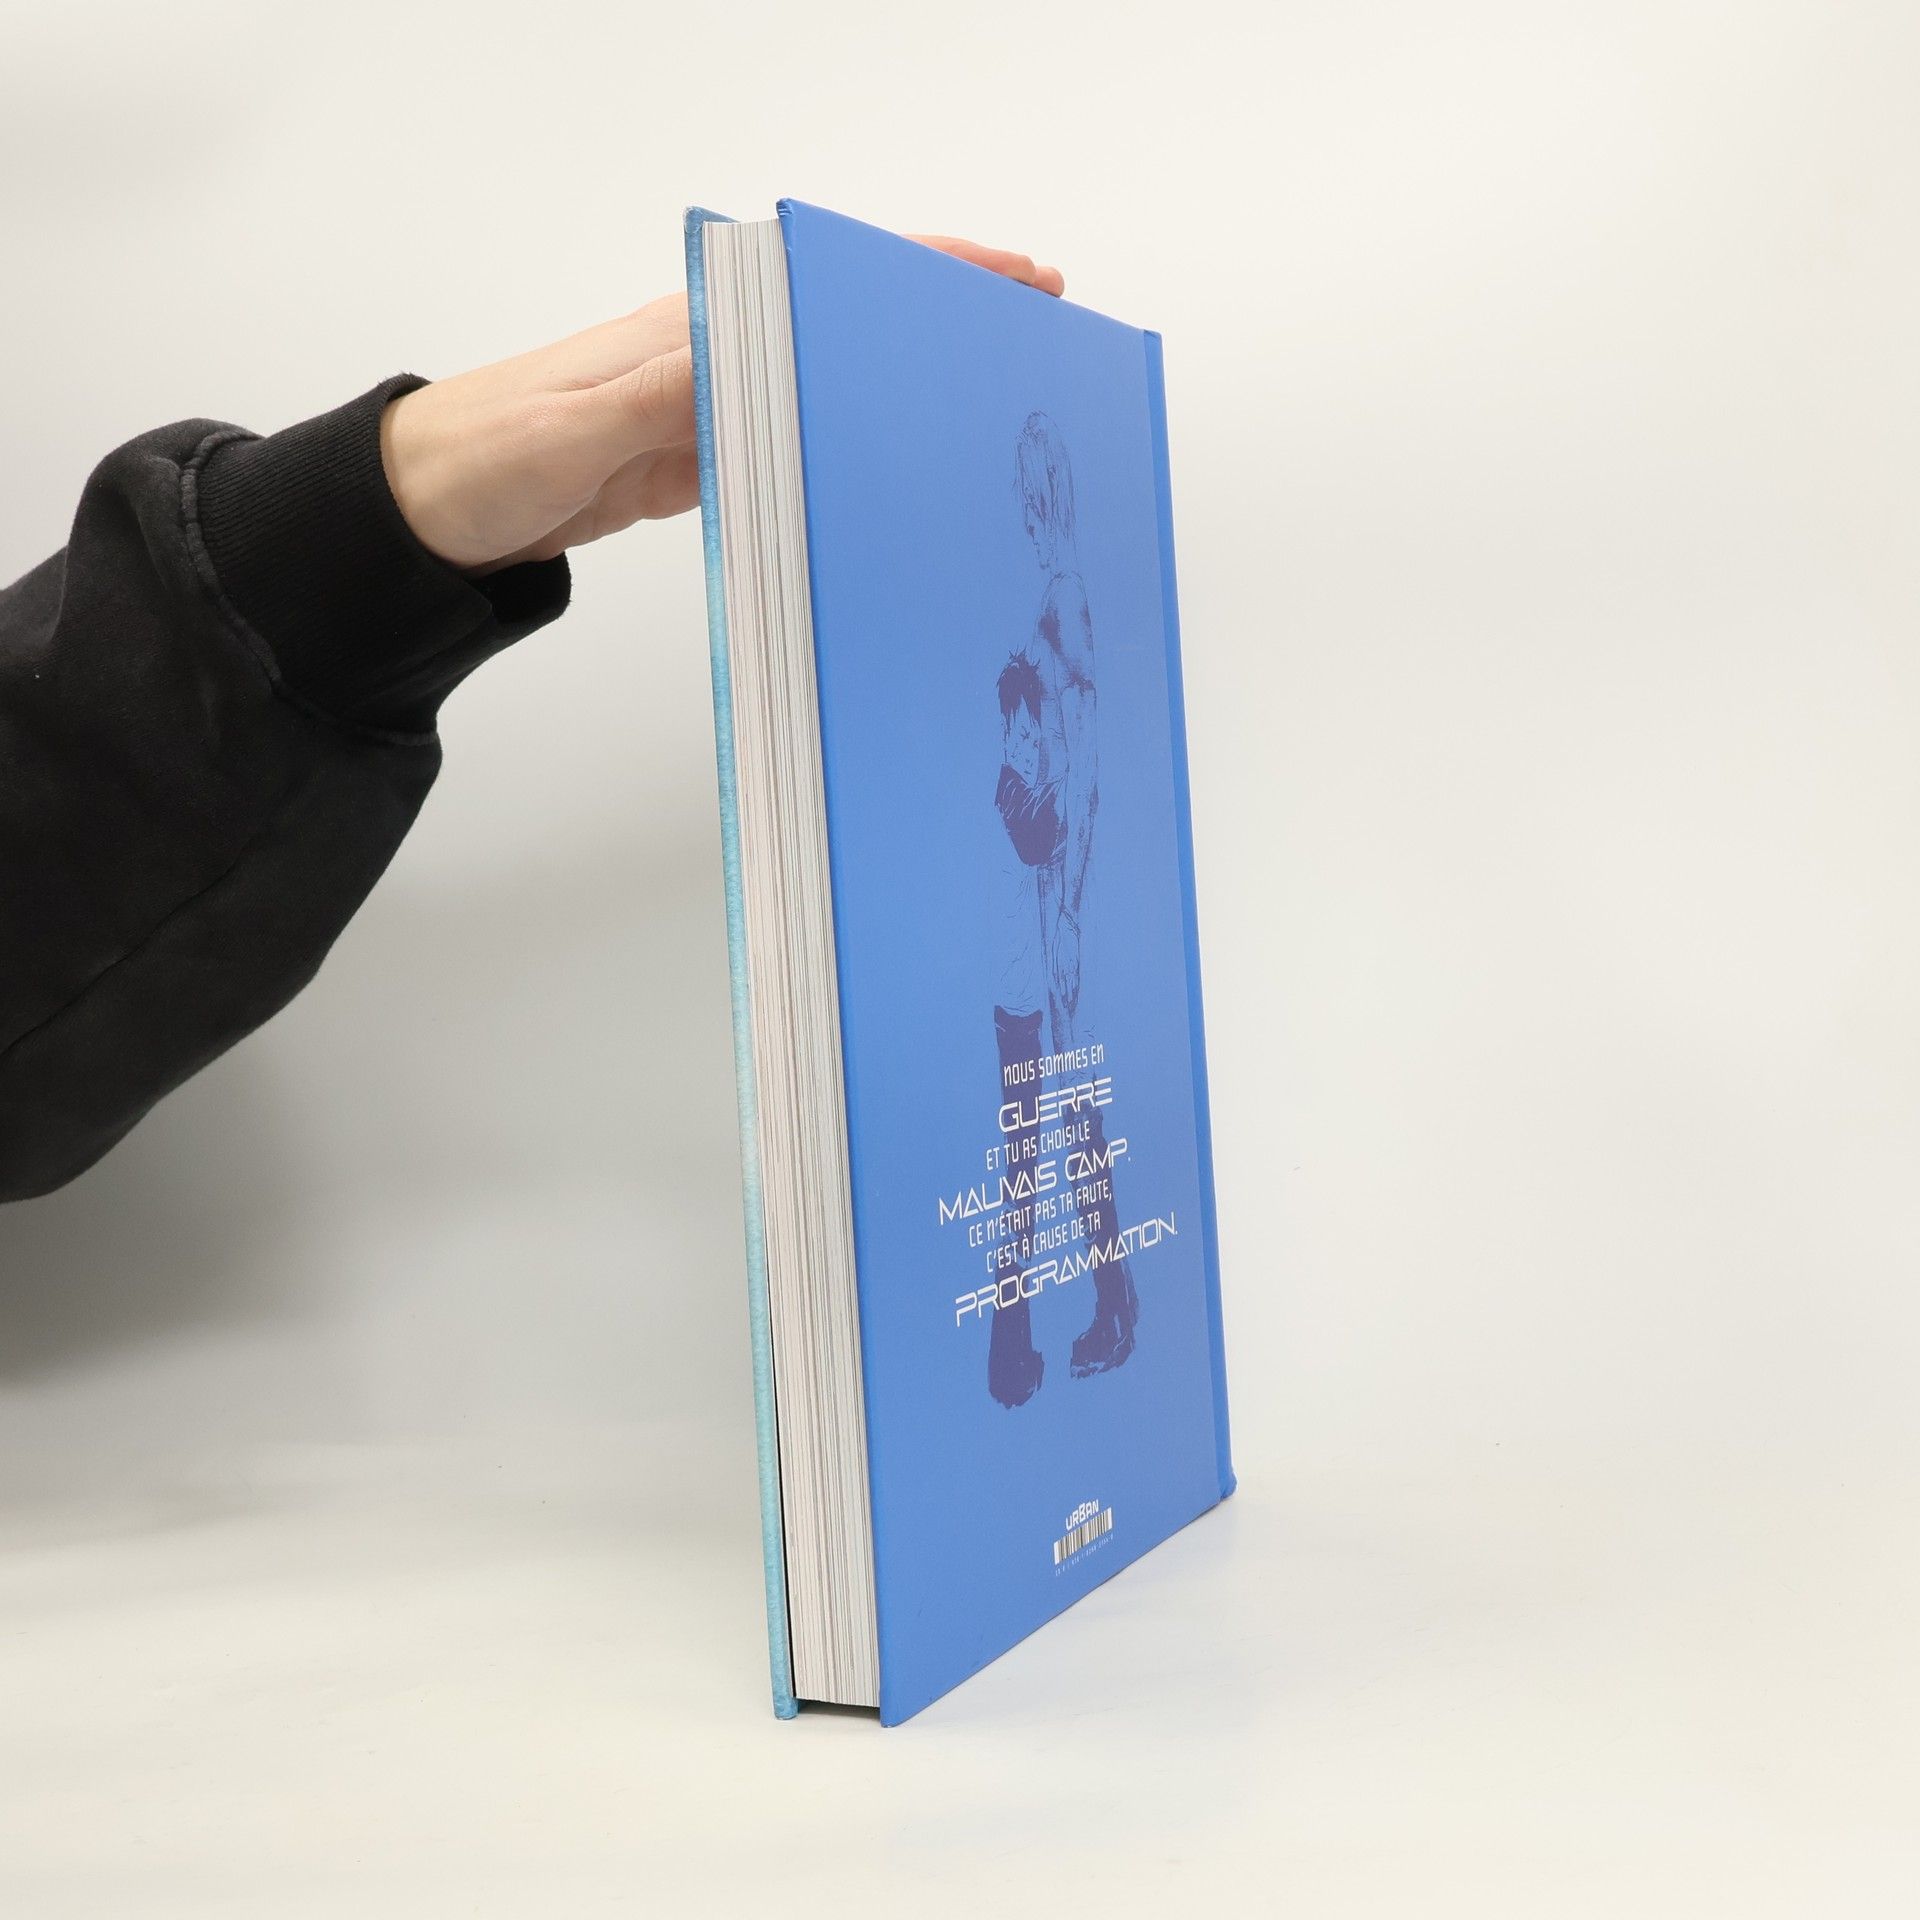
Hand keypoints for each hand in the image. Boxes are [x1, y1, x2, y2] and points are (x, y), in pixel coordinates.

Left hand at [381, 234, 1065, 574]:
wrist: (424, 508)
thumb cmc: (477, 457)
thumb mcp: (566, 431)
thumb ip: (654, 398)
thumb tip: (741, 362)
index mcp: (689, 329)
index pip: (826, 277)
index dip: (924, 270)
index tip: (1004, 275)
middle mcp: (707, 356)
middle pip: (844, 324)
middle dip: (938, 324)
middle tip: (1028, 342)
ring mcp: (704, 408)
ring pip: (826, 383)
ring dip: (900, 389)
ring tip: (983, 406)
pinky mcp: (692, 459)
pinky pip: (788, 444)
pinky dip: (845, 447)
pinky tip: (888, 467)